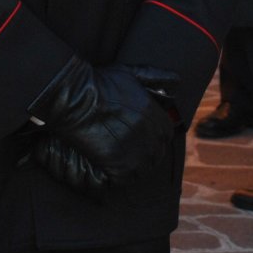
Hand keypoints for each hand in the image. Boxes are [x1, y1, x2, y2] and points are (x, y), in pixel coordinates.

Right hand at [29, 59, 178, 189]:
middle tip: (130, 151)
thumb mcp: (131, 73)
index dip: (156, 137)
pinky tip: (111, 168)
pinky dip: (120, 176)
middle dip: (146, 152)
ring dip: (135, 167)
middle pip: (157, 153)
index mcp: (153, 115)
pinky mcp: (117, 165)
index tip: (144, 137)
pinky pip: (126, 179)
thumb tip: (176, 82)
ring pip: (143, 168)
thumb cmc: (100, 83)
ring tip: (121, 160)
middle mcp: (147, 135)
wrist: (75, 97)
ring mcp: (133, 151)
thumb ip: (156, 77)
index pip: (166, 134)